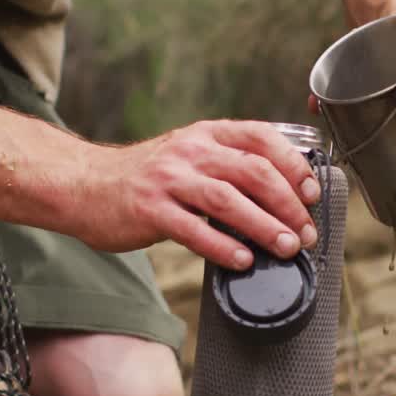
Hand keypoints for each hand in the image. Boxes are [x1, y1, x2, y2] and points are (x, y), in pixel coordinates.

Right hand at [81, 121, 319, 269]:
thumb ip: (227, 166)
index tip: (312, 193)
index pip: (262, 139)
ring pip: (229, 201)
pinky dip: (223, 247)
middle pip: (254, 172)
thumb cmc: (144, 178)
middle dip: (288, 204)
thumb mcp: (187, 156)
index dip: (294, 165)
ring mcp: (169, 180)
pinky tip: (242, 260)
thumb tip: (282, 195)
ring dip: (265, 227)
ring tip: (286, 248)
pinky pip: (194, 230)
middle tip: (306, 232)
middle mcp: (190, 151)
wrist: (83, 185)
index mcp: (206, 134)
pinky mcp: (150, 210)